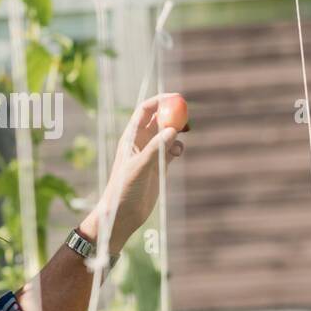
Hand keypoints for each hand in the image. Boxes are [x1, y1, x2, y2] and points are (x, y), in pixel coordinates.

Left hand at [82, 93, 190, 255]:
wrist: (124, 213)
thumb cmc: (125, 189)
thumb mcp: (140, 166)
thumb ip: (156, 148)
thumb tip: (173, 130)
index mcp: (131, 137)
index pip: (145, 111)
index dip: (160, 101)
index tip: (176, 98)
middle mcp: (141, 142)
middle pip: (159, 119)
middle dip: (172, 114)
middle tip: (186, 114)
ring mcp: (151, 153)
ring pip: (167, 133)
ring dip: (177, 131)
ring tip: (184, 134)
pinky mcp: (159, 166)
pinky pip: (172, 149)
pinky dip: (178, 147)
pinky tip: (179, 153)